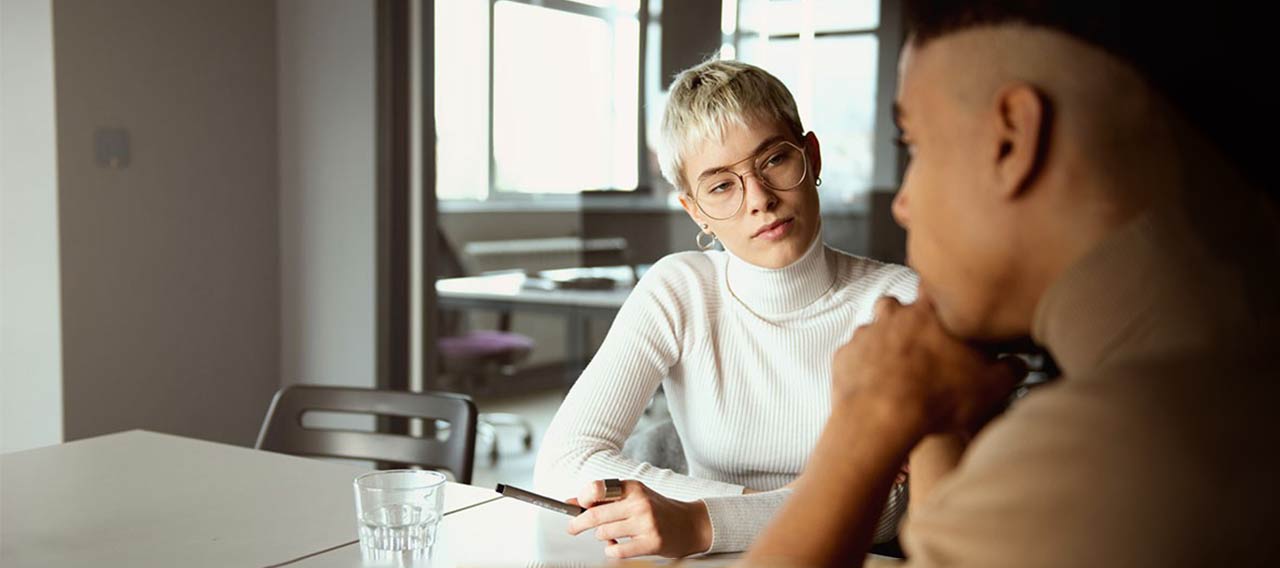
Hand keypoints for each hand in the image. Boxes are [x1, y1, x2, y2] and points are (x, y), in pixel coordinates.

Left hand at [566, 479, 712, 558]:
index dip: (582, 499)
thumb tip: (572, 501)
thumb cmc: (657, 510)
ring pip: (604, 533)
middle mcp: (639, 502)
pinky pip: (617, 551)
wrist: (690, 524)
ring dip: (603, 537)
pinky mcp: (652, 542)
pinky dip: (611, 551)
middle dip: (578, 524)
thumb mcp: (633, 496)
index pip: (597, 489)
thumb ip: (604, 498)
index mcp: (633, 487)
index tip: (576, 507)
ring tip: (612, 536)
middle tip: (572, 528)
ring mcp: (646, 523)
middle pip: (595, 514)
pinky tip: (617, 547)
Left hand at [832, 291, 1024, 438]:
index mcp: (930, 312)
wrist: (882, 417)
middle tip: (923, 349)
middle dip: (910, 323)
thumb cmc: (936, 397)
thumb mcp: (990, 386)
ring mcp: (865, 334)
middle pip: (900, 306)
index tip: (946, 312)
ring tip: (900, 372)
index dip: (941, 299)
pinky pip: (856, 356)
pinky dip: (865, 367)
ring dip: (886, 345)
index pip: (936, 288)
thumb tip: (1017, 365)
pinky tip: (878, 387)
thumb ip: (1009, 369)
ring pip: (876, 330)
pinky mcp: (845, 356)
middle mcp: (894, 314)